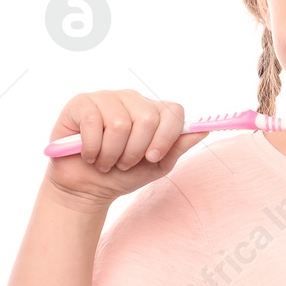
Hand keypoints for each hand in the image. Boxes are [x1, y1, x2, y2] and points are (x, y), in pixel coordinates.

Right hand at [45, 89, 204, 211]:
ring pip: (120, 123)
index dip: (166, 137)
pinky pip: (93, 123)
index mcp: (153, 111)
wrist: (87, 187)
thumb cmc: (123, 174)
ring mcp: (106, 98)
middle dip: (136, 150)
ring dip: (112, 153)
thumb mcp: (157, 165)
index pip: (174, 111)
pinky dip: (92, 148)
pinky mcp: (81, 103)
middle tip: (124, 163)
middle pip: (148, 118)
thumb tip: (204, 130)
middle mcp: (131, 99)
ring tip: (106, 161)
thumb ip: (178, 147)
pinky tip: (89, 155)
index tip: (152, 157)